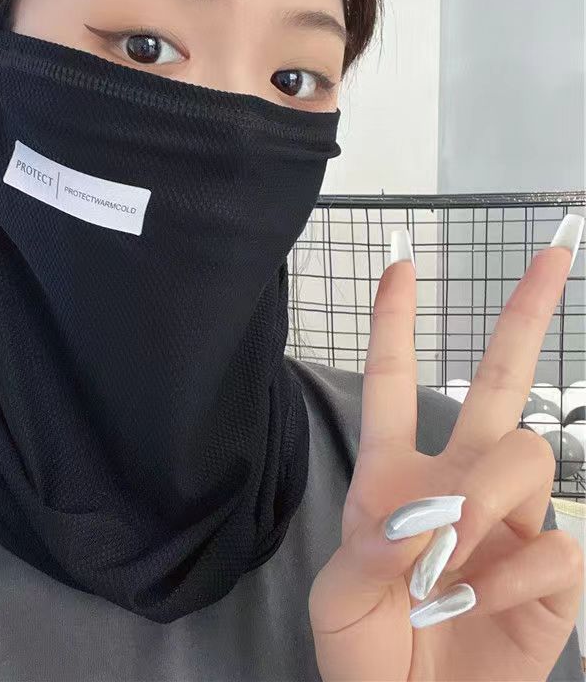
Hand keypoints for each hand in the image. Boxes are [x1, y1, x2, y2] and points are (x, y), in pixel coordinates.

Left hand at [308, 215, 584, 680]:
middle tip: (553, 256)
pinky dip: (518, 576)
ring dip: (488, 503)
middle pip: (497, 383)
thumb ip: (371, 548)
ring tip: (453, 563)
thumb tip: (428, 512)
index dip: (395, 323)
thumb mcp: (341, 598)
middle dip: (522, 318)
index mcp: (394, 474)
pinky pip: (557, 542)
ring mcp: (509, 520)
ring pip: (527, 455)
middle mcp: (457, 482)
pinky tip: (487, 604)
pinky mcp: (551, 570)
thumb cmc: (366, 650)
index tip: (402, 266)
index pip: (393, 382)